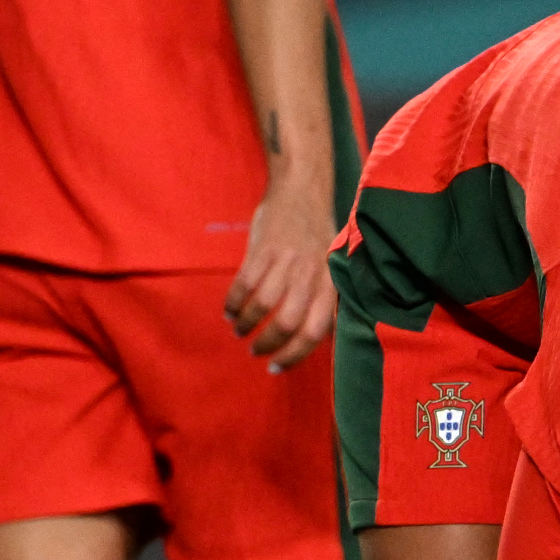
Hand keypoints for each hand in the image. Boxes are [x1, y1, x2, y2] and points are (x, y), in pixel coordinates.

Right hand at [224, 176, 337, 368]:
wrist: (301, 192)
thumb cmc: (316, 237)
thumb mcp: (330, 269)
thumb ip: (325, 301)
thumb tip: (320, 343)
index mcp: (330, 284)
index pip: (315, 332)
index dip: (294, 355)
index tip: (276, 368)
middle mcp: (311, 274)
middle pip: (288, 323)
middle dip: (267, 344)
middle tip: (255, 351)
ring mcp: (286, 260)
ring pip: (263, 305)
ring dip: (246, 324)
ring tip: (239, 331)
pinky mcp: (263, 248)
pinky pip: (243, 284)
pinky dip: (233, 303)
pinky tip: (229, 311)